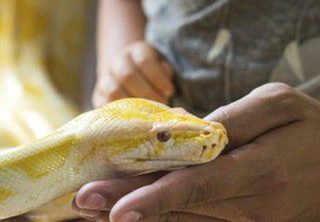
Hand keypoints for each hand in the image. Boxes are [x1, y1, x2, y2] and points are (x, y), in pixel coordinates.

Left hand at [73, 83, 319, 220]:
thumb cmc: (307, 128)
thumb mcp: (278, 106)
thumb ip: (233, 121)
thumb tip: (186, 133)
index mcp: (258, 172)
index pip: (196, 186)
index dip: (154, 199)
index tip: (114, 210)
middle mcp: (249, 206)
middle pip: (180, 207)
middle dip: (128, 205)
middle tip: (84, 202)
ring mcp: (244, 221)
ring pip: (184, 218)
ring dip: (139, 212)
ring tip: (97, 207)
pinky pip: (198, 221)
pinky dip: (164, 215)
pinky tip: (136, 210)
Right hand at [93, 41, 173, 107]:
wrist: (127, 76)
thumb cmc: (152, 76)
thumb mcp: (162, 68)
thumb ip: (164, 75)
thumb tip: (166, 91)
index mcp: (136, 51)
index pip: (144, 60)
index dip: (157, 77)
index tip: (169, 92)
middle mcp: (118, 62)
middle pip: (127, 75)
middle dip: (147, 94)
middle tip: (160, 106)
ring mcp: (105, 79)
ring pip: (113, 92)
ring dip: (133, 106)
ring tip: (147, 115)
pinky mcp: (98, 96)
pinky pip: (104, 106)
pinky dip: (119, 115)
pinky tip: (133, 120)